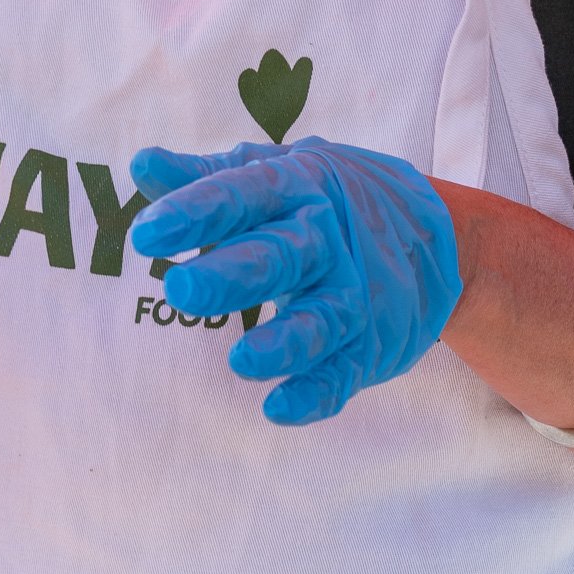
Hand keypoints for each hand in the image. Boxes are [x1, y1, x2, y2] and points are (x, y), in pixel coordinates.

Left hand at [128, 136, 461, 424]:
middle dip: (233, 274)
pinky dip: (316, 393)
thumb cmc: (325, 200)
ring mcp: (353, 293)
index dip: (195, 212)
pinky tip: (279, 408)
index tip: (147, 232)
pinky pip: (344, 372)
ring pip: (320, 320)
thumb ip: (207, 178)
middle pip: (281, 256)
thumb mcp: (274, 172)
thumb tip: (142, 165)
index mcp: (296, 187)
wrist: (432, 233)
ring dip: (283, 343)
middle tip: (181, 292)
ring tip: (242, 361)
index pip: (243, 195)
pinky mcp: (369, 343)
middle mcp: (327, 239)